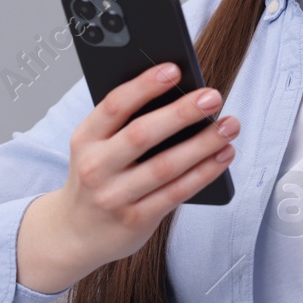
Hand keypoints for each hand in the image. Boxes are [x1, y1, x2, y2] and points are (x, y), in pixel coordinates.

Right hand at [27, 62, 238, 286]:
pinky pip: (176, 192)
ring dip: (202, 144)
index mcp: (85, 139)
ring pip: (166, 166)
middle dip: (181, 113)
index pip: (114, 105)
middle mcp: (96, 167)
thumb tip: (178, 95)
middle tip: (212, 97)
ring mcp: (115, 196)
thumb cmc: (96, 178)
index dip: (144, 86)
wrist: (74, 232)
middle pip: (142, 134)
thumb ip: (124, 124)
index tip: (174, 69)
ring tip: (228, 126)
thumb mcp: (95, 147)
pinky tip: (223, 156)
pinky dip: (204, 172)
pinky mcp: (136, 219)